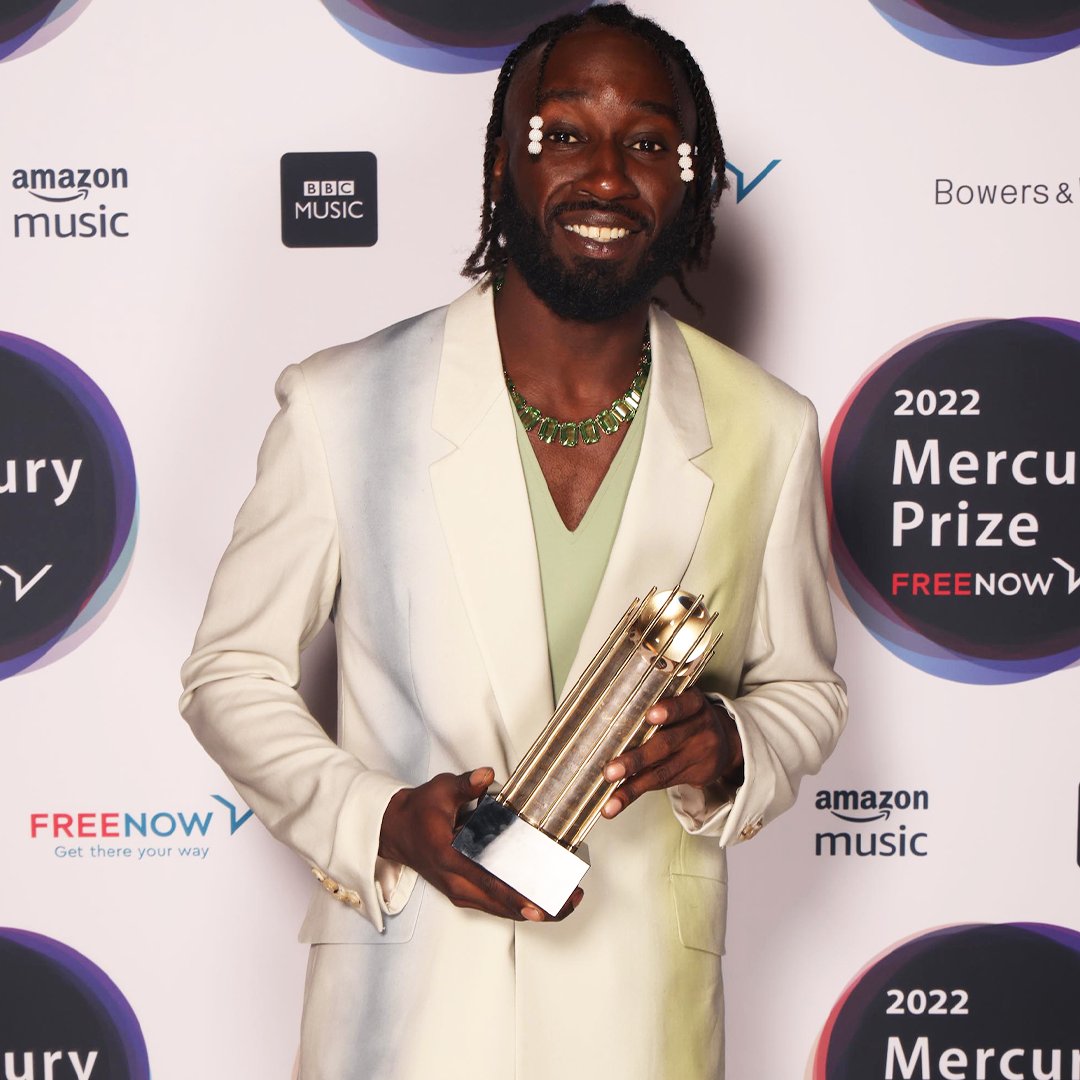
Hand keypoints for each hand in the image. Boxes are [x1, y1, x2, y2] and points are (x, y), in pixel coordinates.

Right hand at [378, 768, 582, 921]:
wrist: (395, 830)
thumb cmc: (418, 813)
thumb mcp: (440, 790)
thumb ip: (466, 784)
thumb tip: (486, 776)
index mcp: (450, 857)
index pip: (488, 881)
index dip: (516, 895)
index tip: (539, 904)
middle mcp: (455, 880)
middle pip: (500, 903)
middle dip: (536, 906)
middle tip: (568, 900)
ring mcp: (458, 890)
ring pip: (498, 909)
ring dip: (529, 909)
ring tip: (562, 902)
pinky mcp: (462, 892)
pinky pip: (492, 904)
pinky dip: (516, 905)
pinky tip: (538, 900)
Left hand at [599, 689, 742, 818]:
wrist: (728, 741)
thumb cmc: (690, 716)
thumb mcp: (684, 701)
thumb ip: (661, 705)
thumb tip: (612, 714)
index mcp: (695, 704)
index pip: (684, 705)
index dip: (669, 710)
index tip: (650, 716)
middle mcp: (699, 729)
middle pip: (666, 744)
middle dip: (636, 759)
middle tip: (611, 771)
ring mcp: (699, 754)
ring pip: (662, 772)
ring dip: (632, 787)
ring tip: (610, 801)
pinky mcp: (697, 775)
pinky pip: (664, 784)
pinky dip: (637, 792)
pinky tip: (618, 802)